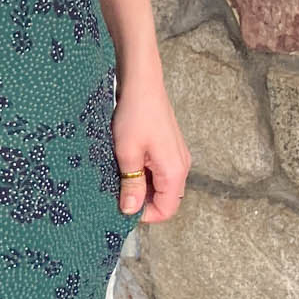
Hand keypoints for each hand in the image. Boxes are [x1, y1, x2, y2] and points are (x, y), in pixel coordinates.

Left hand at [112, 60, 188, 223]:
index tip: (121, 207)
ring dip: (141, 186)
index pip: (166, 210)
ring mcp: (177, 156)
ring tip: (120, 175)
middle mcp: (181, 166)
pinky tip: (127, 163)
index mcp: (175, 171)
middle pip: (165, 199)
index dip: (144, 214)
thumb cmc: (135, 114)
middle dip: (142, 201)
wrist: (142, 83)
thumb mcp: (127, 153)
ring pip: (161, 186)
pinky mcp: (170, 148)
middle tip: (117, 192)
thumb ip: (131, 185)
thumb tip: (130, 210)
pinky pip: (159, 171)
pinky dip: (144, 174)